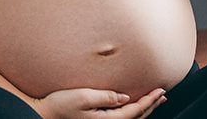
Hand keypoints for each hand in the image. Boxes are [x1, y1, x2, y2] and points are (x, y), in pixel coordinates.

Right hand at [30, 86, 167, 118]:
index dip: (149, 100)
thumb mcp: (81, 97)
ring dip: (143, 109)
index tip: (160, 90)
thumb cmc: (59, 105)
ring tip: (153, 101)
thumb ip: (104, 97)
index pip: (135, 111)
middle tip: (163, 94)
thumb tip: (124, 97)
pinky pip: (121, 117)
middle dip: (150, 105)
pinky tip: (132, 105)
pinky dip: (132, 111)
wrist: (43, 114)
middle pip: (136, 117)